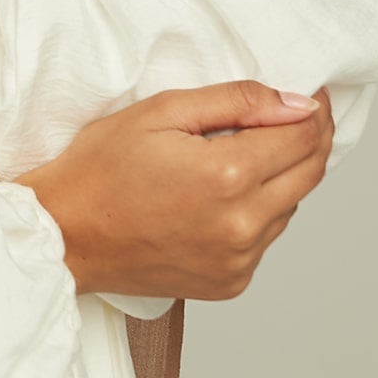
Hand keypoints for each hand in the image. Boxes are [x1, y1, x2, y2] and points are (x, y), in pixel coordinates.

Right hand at [14, 81, 334, 299]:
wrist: (64, 235)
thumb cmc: (99, 170)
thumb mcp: (161, 111)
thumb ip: (235, 101)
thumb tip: (296, 103)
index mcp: (227, 176)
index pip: (304, 137)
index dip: (312, 109)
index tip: (306, 94)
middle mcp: (242, 225)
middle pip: (311, 173)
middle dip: (310, 139)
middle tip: (291, 116)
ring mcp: (239, 260)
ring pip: (291, 207)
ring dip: (280, 176)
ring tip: (240, 155)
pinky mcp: (230, 282)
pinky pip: (265, 239)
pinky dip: (256, 212)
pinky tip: (219, 196)